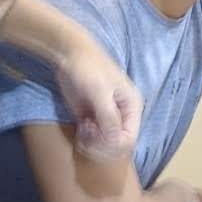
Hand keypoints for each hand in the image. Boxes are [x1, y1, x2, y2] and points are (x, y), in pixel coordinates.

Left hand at [58, 42, 140, 167]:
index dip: (113, 145)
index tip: (96, 137)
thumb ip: (108, 117)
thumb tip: (115, 141)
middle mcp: (123, 116)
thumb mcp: (99, 92)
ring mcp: (107, 118)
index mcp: (132, 107)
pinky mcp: (92, 120)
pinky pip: (94, 141)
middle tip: (87, 134)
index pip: (130, 138)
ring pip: (106, 146)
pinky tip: (80, 129)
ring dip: (93, 145)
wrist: (69, 55)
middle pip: (118, 145)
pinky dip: (86, 141)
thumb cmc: (88, 69)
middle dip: (102, 146)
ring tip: (83, 130)